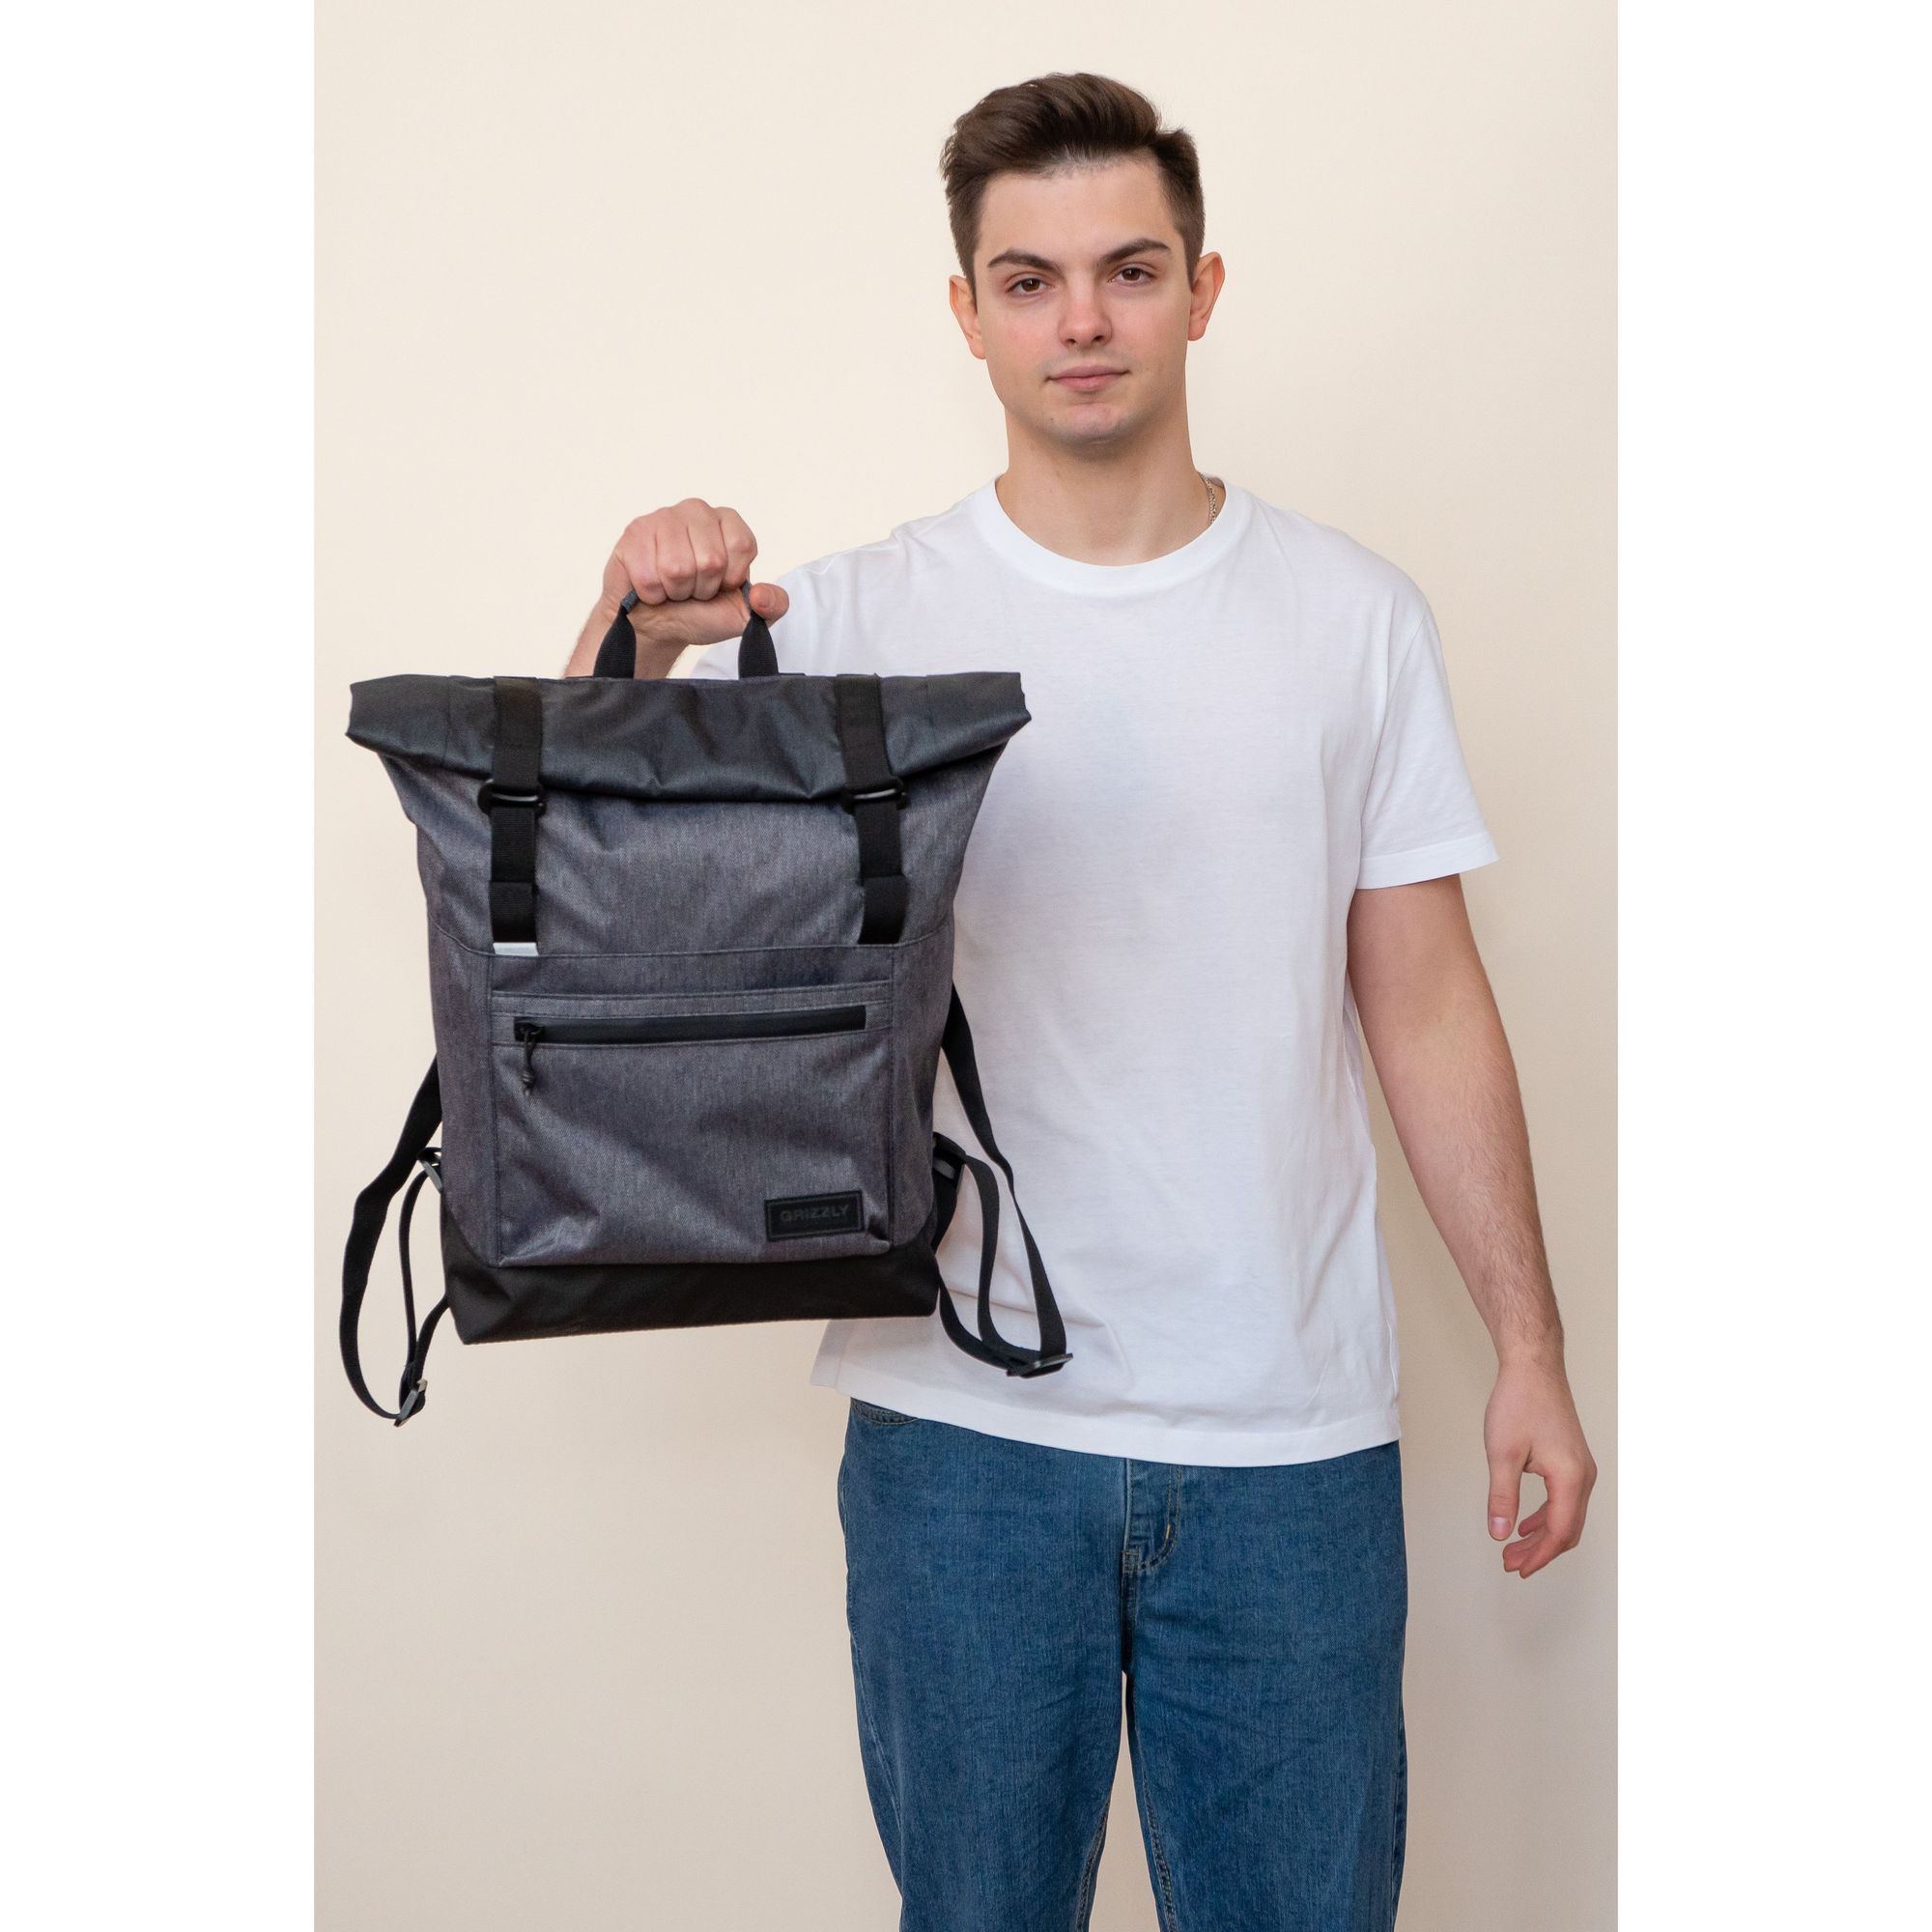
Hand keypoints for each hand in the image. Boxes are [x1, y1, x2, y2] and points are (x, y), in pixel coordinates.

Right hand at [567, 499, 789, 675]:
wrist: (658, 623)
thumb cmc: (701, 611)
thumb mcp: (745, 613)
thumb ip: (772, 605)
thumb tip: (761, 596)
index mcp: (728, 523)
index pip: (740, 544)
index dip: (730, 577)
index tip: (721, 585)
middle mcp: (697, 511)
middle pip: (710, 559)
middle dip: (701, 588)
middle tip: (693, 589)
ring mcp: (663, 518)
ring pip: (677, 567)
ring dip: (676, 591)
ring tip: (673, 588)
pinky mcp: (634, 533)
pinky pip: (648, 574)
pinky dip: (652, 593)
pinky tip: (652, 588)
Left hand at [1483, 1350, 1597, 1577]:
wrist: (1533, 1367)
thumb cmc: (1520, 1403)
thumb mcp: (1502, 1454)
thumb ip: (1502, 1498)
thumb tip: (1499, 1533)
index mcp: (1570, 1478)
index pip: (1559, 1532)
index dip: (1538, 1557)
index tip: (1517, 1569)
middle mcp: (1583, 1476)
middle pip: (1567, 1529)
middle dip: (1540, 1551)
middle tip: (1511, 1563)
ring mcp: (1580, 1467)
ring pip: (1567, 1515)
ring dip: (1542, 1535)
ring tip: (1514, 1548)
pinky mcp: (1572, 1459)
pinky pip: (1564, 1499)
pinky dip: (1546, 1516)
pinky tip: (1526, 1522)